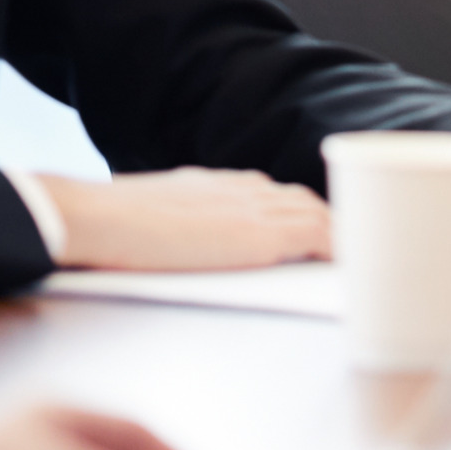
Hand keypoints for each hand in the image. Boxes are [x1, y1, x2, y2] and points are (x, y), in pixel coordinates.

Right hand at [54, 169, 330, 270]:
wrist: (95, 218)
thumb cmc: (104, 225)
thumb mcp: (149, 217)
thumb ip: (174, 224)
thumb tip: (168, 244)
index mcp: (214, 183)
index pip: (271, 194)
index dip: (295, 212)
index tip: (309, 228)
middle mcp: (243, 187)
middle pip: (302, 200)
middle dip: (324, 221)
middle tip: (342, 248)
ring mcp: (256, 208)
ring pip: (318, 214)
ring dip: (338, 235)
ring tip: (355, 258)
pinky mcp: (262, 235)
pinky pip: (321, 237)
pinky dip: (340, 249)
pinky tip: (351, 265)